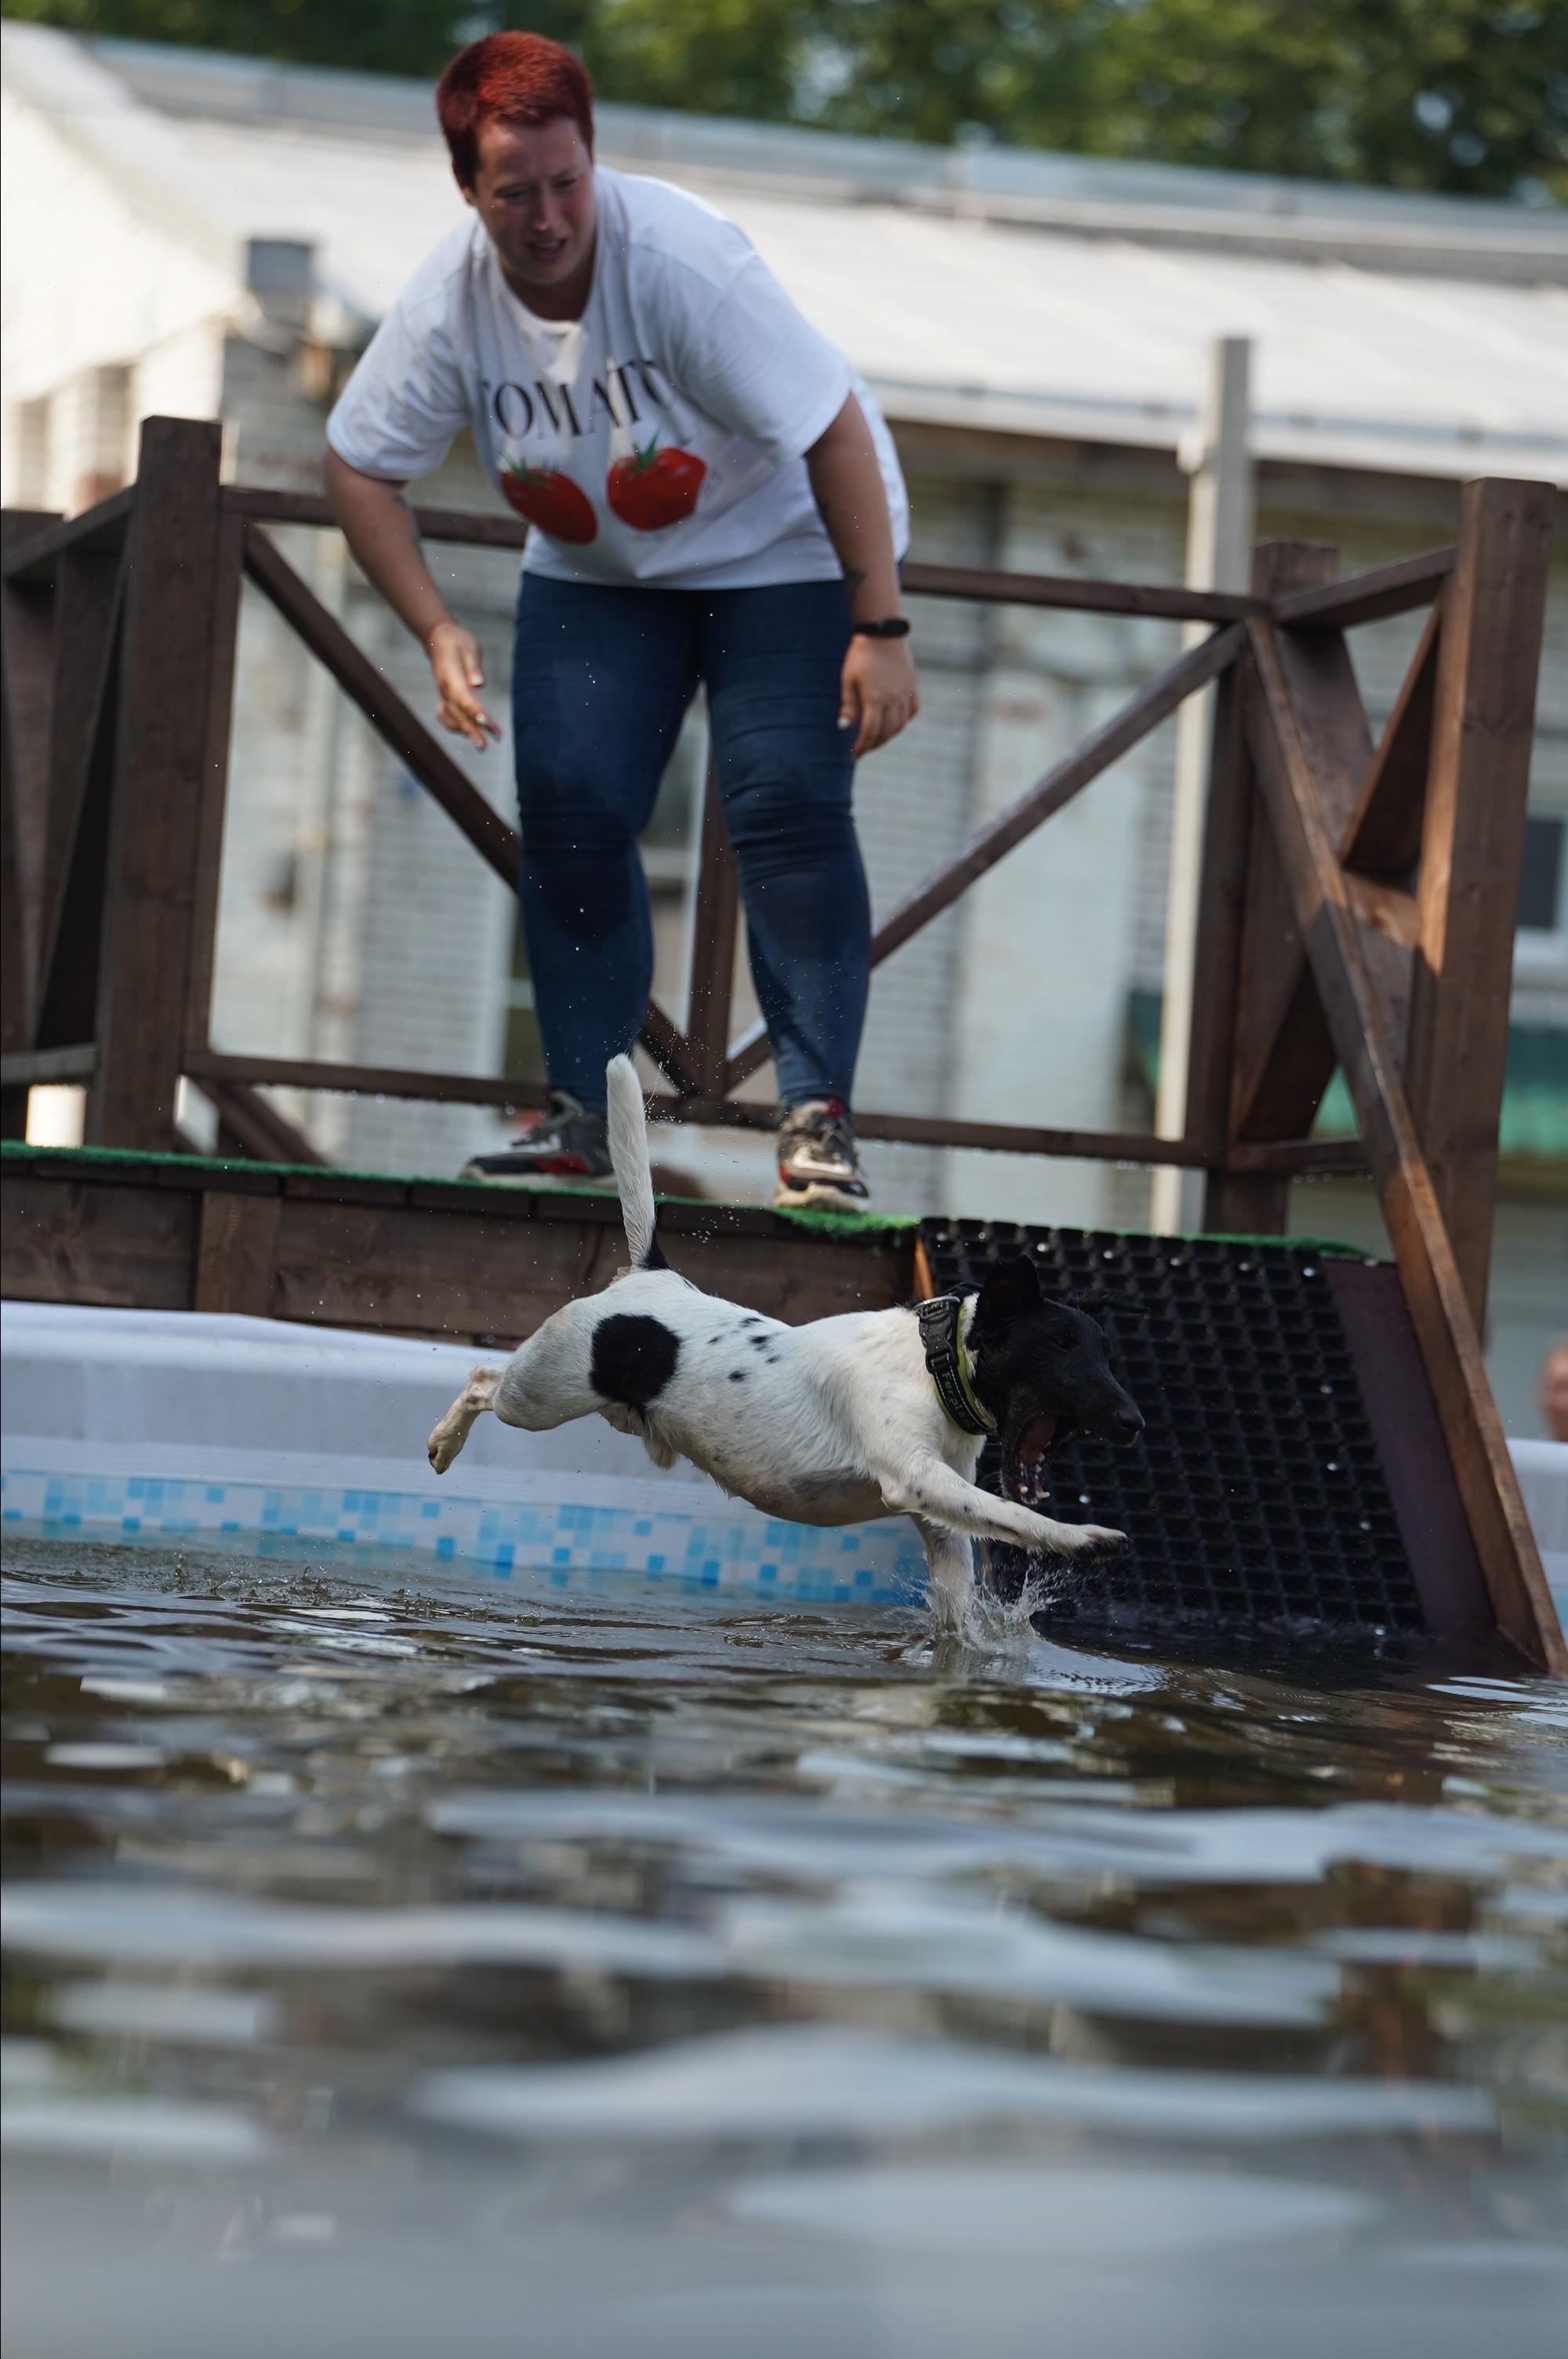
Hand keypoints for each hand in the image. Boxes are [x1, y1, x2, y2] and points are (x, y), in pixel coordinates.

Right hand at [427, 619, 500, 749]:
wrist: (438, 639)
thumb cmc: (457, 642)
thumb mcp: (469, 648)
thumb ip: (474, 667)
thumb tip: (479, 684)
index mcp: (451, 675)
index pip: (463, 696)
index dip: (473, 710)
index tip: (486, 722)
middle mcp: (444, 688)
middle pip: (458, 713)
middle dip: (472, 730)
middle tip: (484, 746)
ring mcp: (442, 694)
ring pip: (452, 717)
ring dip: (466, 731)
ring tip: (482, 744)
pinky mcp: (444, 697)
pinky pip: (445, 716)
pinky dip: (454, 726)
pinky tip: (468, 732)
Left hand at [839, 633, 918, 757]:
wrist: (883, 633)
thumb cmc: (861, 656)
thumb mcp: (848, 680)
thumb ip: (848, 706)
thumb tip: (844, 727)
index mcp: (875, 699)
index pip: (870, 733)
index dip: (862, 747)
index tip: (854, 755)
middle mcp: (893, 700)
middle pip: (886, 733)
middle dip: (874, 744)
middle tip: (864, 749)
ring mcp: (906, 694)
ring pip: (900, 725)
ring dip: (888, 736)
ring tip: (877, 739)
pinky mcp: (913, 687)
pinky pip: (911, 712)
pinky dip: (903, 721)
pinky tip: (894, 724)